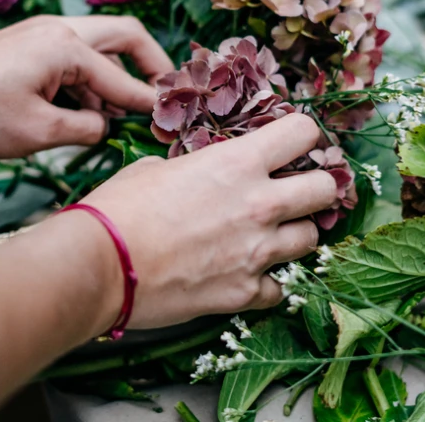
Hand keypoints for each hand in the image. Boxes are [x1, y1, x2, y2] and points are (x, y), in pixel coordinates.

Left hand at [0, 15, 174, 158]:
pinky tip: (88, 112)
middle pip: (124, 36)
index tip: (172, 121)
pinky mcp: (29, 45)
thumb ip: (87, 127)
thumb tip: (108, 126)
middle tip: (165, 95)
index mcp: (66, 46)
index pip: (123, 78)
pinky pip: (74, 56)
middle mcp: (60, 29)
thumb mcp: (39, 131)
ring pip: (100, 46)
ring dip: (115, 77)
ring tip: (121, 117)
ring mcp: (43, 33)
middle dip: (150, 64)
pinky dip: (89, 80)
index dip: (148, 104)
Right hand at [78, 113, 338, 329]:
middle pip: (325, 189)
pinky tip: (245, 274)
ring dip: (293, 235)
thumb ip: (194, 169)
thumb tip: (196, 174)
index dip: (302, 136)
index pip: (304, 131)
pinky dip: (267, 282)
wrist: (98, 264)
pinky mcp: (244, 292)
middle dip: (314, 187)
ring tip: (268, 235)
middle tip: (294, 191)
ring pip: (311, 239)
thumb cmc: (118, 209)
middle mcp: (259, 204)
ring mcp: (256, 251)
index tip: (292, 145)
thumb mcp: (155, 168)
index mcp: (237, 162)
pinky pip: (278, 288)